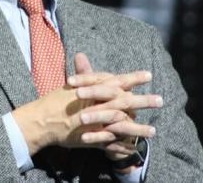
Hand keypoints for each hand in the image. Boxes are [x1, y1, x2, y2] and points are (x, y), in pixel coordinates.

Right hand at [12, 53, 158, 154]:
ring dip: (138, 128)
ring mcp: (95, 122)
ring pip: (121, 124)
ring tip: (154, 130)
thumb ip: (83, 74)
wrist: (42, 121)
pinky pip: (112, 142)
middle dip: (143, 101)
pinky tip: (135, 147)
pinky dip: (124, 145)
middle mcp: (96, 105)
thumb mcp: (71, 85)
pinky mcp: (92, 138)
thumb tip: (83, 56)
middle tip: (160, 100)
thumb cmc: (55, 101)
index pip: (116, 81)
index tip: (148, 75)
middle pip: (124, 101)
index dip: (133, 78)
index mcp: (92, 89)